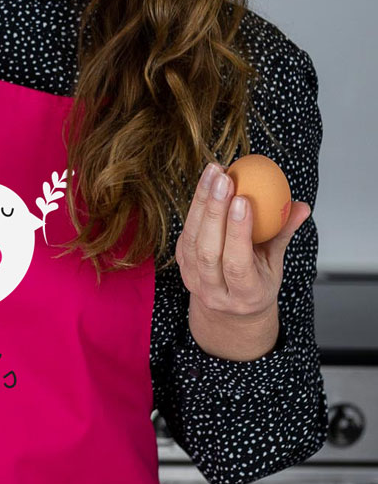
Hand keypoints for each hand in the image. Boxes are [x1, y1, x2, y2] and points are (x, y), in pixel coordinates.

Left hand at [175, 162, 310, 320]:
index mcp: (245, 296)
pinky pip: (186, 232)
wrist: (229, 310)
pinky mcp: (181, 263)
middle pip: (209, 250)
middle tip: (225, 178)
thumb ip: (284, 234)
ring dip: (202, 202)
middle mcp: (214, 291)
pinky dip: (195, 206)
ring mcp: (193, 279)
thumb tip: (301, 206)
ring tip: (215, 173)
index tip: (243, 199)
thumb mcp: (275, 264)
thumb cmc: (258, 283)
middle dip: (215, 211)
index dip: (238, 231)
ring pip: (192, 239)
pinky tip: (206, 183)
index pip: (237, 264)